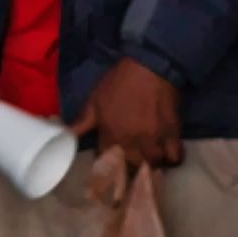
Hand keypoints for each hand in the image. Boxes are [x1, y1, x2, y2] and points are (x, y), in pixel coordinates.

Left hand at [69, 56, 182, 170]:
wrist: (149, 66)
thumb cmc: (118, 83)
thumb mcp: (93, 101)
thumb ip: (80, 123)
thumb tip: (63, 136)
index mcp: (110, 137)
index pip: (105, 164)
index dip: (107, 166)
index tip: (109, 165)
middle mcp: (131, 144)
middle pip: (131, 170)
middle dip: (129, 170)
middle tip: (130, 164)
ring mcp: (153, 141)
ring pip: (153, 166)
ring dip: (150, 165)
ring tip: (149, 161)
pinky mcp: (172, 134)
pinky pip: (175, 157)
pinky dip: (172, 158)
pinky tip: (168, 153)